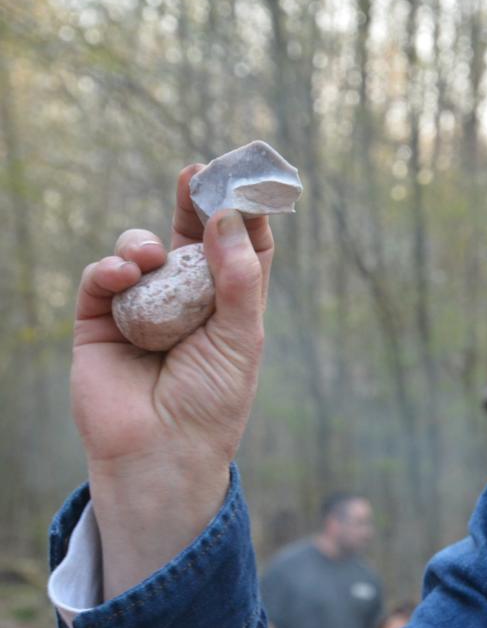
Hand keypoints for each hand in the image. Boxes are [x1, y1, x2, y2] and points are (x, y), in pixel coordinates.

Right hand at [71, 165, 274, 597]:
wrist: (163, 454)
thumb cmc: (214, 402)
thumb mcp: (242, 337)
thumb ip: (239, 279)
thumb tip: (229, 218)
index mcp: (229, 306)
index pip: (240, 249)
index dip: (243, 216)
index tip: (245, 182)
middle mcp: (187, 302)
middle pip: (191, 239)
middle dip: (193, 205)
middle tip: (195, 173)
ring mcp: (142, 310)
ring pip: (142, 253)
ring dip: (145, 243)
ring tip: (151, 254)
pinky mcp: (100, 323)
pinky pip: (102, 281)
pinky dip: (111, 270)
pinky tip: (123, 273)